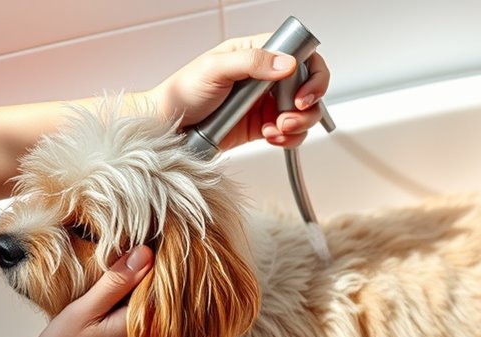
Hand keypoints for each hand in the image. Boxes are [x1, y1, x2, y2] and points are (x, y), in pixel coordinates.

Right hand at [17, 246, 166, 336]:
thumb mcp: (82, 313)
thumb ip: (115, 283)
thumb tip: (145, 253)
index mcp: (143, 326)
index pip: (164, 285)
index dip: (155, 264)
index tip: (147, 246)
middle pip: (167, 306)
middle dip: (154, 285)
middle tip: (140, 261)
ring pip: (164, 325)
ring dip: (151, 308)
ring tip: (132, 289)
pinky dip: (149, 328)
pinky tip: (128, 320)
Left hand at [149, 34, 330, 149]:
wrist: (169, 126)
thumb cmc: (183, 91)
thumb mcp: (215, 68)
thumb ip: (252, 62)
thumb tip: (286, 63)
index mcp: (257, 54)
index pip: (300, 56)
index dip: (311, 75)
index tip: (302, 95)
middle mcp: (266, 77)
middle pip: (308, 88)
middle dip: (306, 107)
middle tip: (288, 117)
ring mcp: (266, 103)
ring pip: (303, 113)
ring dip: (298, 125)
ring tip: (276, 129)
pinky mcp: (263, 126)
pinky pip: (290, 133)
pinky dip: (288, 139)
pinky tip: (270, 137)